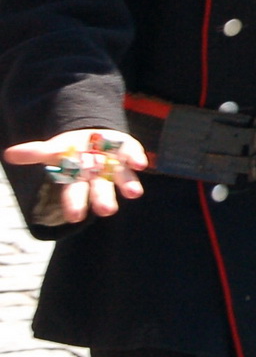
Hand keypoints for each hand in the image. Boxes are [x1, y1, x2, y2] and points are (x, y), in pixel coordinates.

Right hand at [3, 129, 147, 222]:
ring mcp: (115, 165)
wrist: (96, 139)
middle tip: (107, 211)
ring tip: (134, 194)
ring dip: (128, 185)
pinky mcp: (128, 151)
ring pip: (121, 178)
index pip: (73, 194)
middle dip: (103, 200)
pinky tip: (142, 164)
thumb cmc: (72, 150)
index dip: (74, 204)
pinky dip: (137, 159)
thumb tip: (8, 154)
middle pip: (100, 190)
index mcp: (77, 178)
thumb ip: (35, 153)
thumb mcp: (53, 149)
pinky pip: (133, 155)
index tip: (75, 218)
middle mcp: (98, 176)